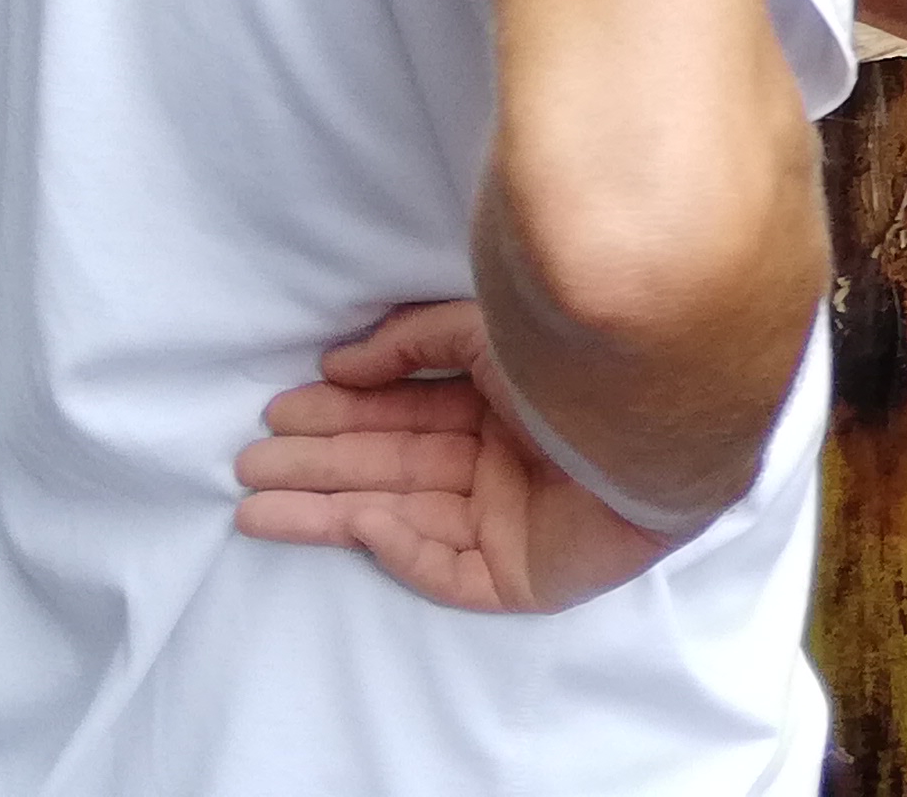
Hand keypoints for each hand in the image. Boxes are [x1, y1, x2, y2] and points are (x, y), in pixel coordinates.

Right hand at [234, 301, 683, 613]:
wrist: (658, 415)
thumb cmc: (582, 361)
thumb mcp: (488, 330)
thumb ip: (412, 344)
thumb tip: (340, 363)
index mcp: (504, 409)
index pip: (406, 416)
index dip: (342, 414)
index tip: (279, 412)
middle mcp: (504, 464)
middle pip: (393, 468)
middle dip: (320, 464)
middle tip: (248, 462)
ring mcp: (513, 522)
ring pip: (401, 518)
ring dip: (327, 509)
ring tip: (252, 504)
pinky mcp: (524, 576)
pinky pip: (446, 567)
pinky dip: (397, 543)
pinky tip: (352, 518)